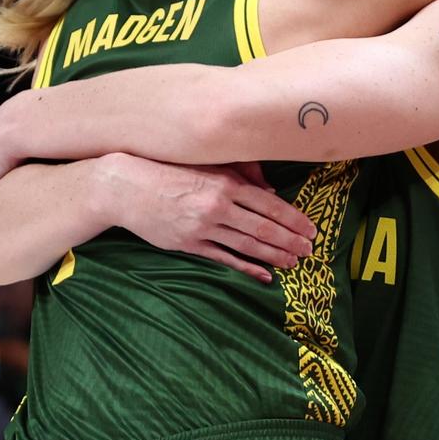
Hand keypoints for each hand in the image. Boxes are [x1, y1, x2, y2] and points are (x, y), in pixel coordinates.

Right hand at [97, 154, 315, 282]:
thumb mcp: (207, 164)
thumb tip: (271, 192)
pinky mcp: (190, 244)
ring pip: (248, 245)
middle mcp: (218, 205)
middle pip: (264, 228)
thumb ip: (241, 174)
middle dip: (291, 241)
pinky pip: (225, 259)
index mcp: (226, 183)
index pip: (270, 205)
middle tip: (310, 251)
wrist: (128, 187)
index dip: (294, 220)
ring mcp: (204, 227)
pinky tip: (264, 275)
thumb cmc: (170, 171)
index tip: (311, 230)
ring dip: (274, 256)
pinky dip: (247, 268)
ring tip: (294, 263)